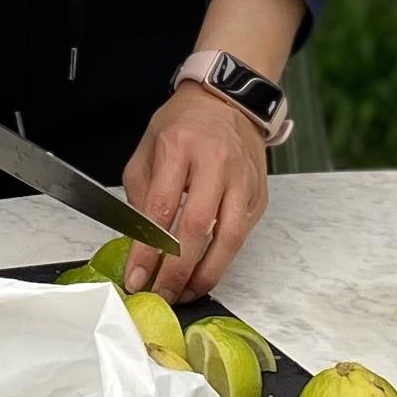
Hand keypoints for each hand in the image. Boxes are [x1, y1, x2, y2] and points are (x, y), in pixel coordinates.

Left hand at [120, 86, 270, 302]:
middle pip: (196, 228)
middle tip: (161, 295)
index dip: (148, 251)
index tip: (137, 278)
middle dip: (176, 271)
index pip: (160, 209)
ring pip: (228, 238)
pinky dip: (224, 259)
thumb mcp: (148, 147)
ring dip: (206, 274)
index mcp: (178, 147)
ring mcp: (242, 179)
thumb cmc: (183, 125)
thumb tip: (138, 242)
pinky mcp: (259, 194)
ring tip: (186, 293)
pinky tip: (207, 272)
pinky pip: (243, 234)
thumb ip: (140, 192)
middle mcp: (214, 162)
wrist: (226, 101)